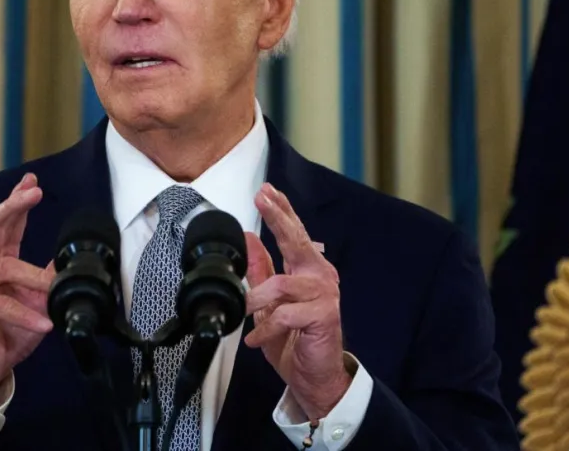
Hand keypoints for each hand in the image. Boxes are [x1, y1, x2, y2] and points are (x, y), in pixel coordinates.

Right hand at [0, 173, 54, 408]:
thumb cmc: (6, 331)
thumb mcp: (35, 301)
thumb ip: (46, 277)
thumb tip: (67, 259)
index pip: (7, 222)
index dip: (18, 200)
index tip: (32, 180)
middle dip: (13, 206)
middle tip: (32, 192)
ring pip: (3, 268)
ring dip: (32, 276)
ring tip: (52, 284)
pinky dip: (24, 315)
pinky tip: (43, 323)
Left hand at [244, 183, 351, 420]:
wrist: (314, 377)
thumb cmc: (294, 340)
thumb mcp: (269, 303)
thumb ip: (262, 270)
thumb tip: (248, 238)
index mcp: (306, 270)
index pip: (293, 233)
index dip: (281, 210)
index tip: (266, 191)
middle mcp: (319, 276)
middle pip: (297, 240)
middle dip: (278, 217)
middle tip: (262, 198)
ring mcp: (324, 294)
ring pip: (281, 284)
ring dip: (257, 300)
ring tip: (244, 312)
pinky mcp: (324, 315)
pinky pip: (285, 314)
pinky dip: (266, 328)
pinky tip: (256, 338)